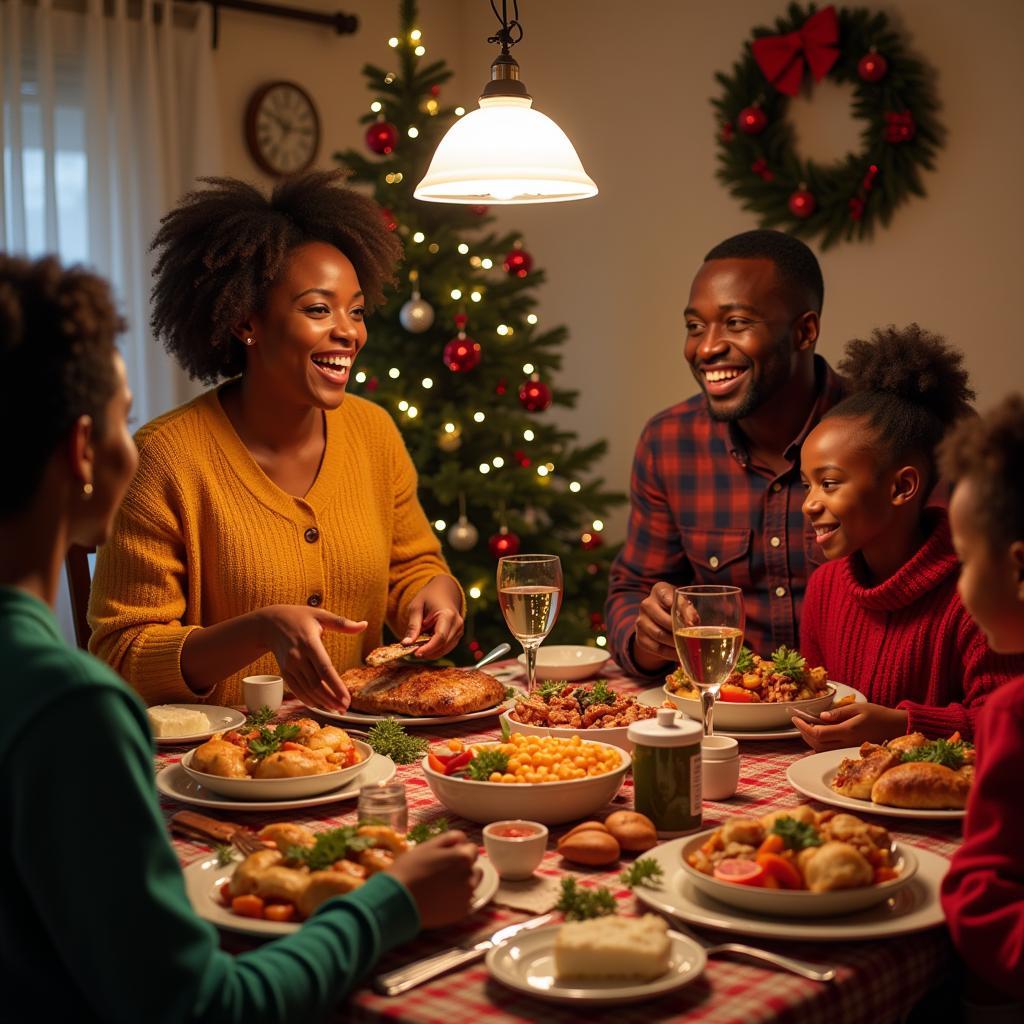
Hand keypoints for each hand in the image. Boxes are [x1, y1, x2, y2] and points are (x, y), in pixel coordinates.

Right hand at [257, 605, 366, 711]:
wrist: (269, 623)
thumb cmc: (299, 617)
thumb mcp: (320, 614)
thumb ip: (342, 623)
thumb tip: (364, 625)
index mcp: (309, 642)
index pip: (325, 669)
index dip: (336, 686)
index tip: (347, 699)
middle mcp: (298, 657)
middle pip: (316, 684)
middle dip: (331, 699)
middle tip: (345, 709)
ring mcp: (289, 666)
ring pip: (307, 689)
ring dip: (322, 702)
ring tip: (336, 709)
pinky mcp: (284, 672)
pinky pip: (296, 689)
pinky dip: (307, 699)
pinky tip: (319, 705)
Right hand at [388, 831, 480, 928]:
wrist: (397, 900)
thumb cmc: (410, 868)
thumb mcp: (429, 845)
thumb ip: (451, 838)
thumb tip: (463, 840)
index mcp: (463, 857)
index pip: (472, 849)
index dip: (459, 850)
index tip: (446, 856)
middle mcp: (470, 877)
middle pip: (473, 867)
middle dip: (463, 867)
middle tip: (443, 871)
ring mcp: (467, 897)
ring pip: (471, 884)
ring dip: (462, 882)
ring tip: (442, 886)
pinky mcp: (461, 913)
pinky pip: (465, 901)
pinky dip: (457, 898)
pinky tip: (441, 899)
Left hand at [403, 576, 463, 659]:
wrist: (442, 591)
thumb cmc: (428, 597)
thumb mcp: (416, 608)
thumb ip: (413, 626)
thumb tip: (406, 644)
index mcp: (448, 615)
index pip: (440, 637)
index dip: (428, 648)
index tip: (415, 653)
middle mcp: (457, 624)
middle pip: (443, 646)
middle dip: (428, 652)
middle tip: (412, 651)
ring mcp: (459, 630)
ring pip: (445, 649)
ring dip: (431, 652)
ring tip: (418, 646)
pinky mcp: (457, 635)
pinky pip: (447, 647)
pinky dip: (435, 649)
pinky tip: (425, 644)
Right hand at [633, 582, 692, 670]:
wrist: (660, 622)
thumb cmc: (677, 609)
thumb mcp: (684, 604)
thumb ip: (689, 609)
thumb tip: (693, 621)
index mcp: (659, 590)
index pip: (667, 597)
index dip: (680, 609)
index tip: (692, 622)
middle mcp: (646, 604)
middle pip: (662, 619)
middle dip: (679, 630)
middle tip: (693, 638)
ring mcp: (640, 621)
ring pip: (659, 635)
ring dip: (675, 643)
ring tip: (689, 648)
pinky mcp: (640, 638)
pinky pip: (656, 648)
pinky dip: (670, 653)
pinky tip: (680, 654)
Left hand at [792, 702, 909, 751]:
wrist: (896, 728)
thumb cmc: (878, 715)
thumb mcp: (858, 708)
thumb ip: (838, 713)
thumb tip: (821, 717)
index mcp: (847, 731)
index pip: (818, 733)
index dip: (803, 727)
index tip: (795, 717)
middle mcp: (846, 743)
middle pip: (816, 744)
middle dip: (803, 733)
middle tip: (798, 721)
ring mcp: (848, 749)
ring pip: (821, 750)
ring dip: (810, 740)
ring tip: (805, 726)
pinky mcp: (850, 751)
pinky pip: (829, 751)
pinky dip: (819, 744)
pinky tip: (818, 734)